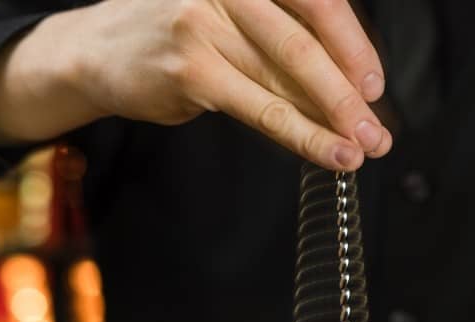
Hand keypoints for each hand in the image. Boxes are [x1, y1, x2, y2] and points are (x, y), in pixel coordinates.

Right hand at [0, 0, 391, 169]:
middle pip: (306, 40)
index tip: (374, 84)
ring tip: (361, 149)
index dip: (353, 43)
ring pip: (287, 79)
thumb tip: (349, 90)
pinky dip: (302, 135)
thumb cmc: (175, 34)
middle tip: (377, 129)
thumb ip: (282, 40)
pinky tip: (328, 153)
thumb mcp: (231, 18)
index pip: (316, 0)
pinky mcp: (191, 70)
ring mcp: (205, 24)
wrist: (97, 49)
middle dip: (349, 91)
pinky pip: (262, 108)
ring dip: (332, 120)